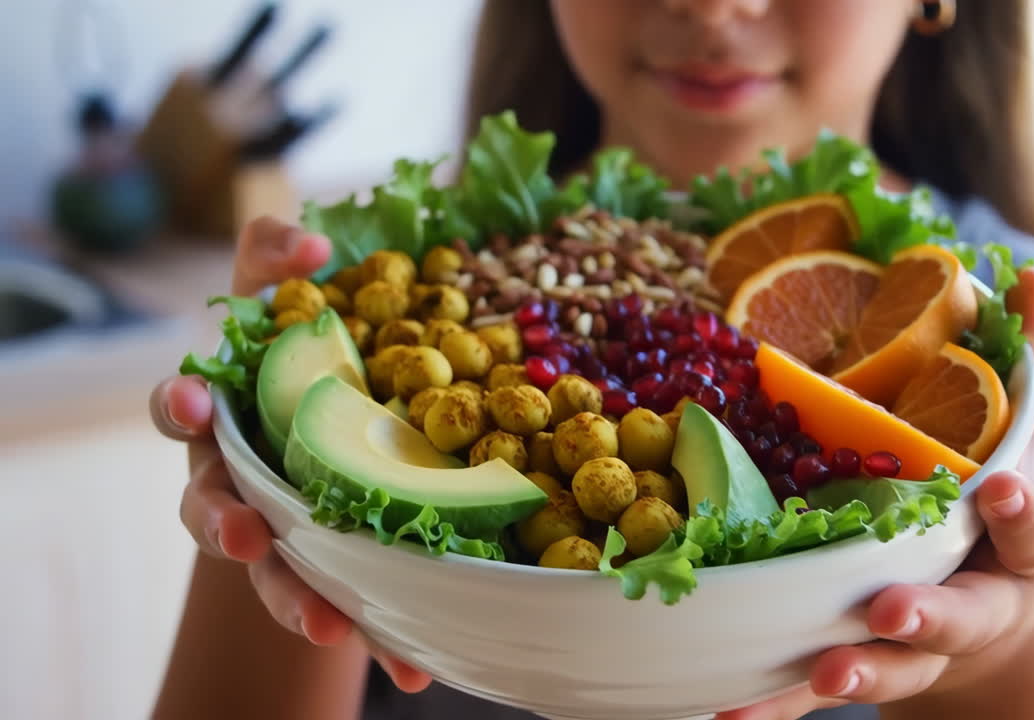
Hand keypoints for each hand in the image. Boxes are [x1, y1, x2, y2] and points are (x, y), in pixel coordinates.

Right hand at [151, 217, 431, 692]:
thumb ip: (278, 259)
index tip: (192, 402)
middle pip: (213, 508)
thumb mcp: (286, 298)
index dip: (179, 404)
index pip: (180, 408)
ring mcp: (284, 530)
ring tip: (327, 624)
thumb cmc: (304, 353)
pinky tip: (413, 662)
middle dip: (223, 524)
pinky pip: (349, 602)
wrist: (343, 426)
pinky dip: (378, 636)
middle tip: (243, 536)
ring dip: (295, 598)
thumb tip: (311, 238)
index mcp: (224, 412)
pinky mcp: (334, 567)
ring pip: (275, 571)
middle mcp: (240, 478)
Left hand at [719, 268, 1033, 718]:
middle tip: (892, 607)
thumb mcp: (1025, 442)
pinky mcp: (859, 665)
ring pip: (892, 666)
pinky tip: (732, 713)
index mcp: (1018, 543)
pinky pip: (812, 692)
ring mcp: (916, 646)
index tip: (1000, 489)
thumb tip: (1032, 282)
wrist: (985, 616)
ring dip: (858, 673)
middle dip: (928, 614)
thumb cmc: (996, 511)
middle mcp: (972, 605)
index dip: (1021, 509)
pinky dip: (777, 705)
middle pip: (958, 617)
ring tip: (823, 674)